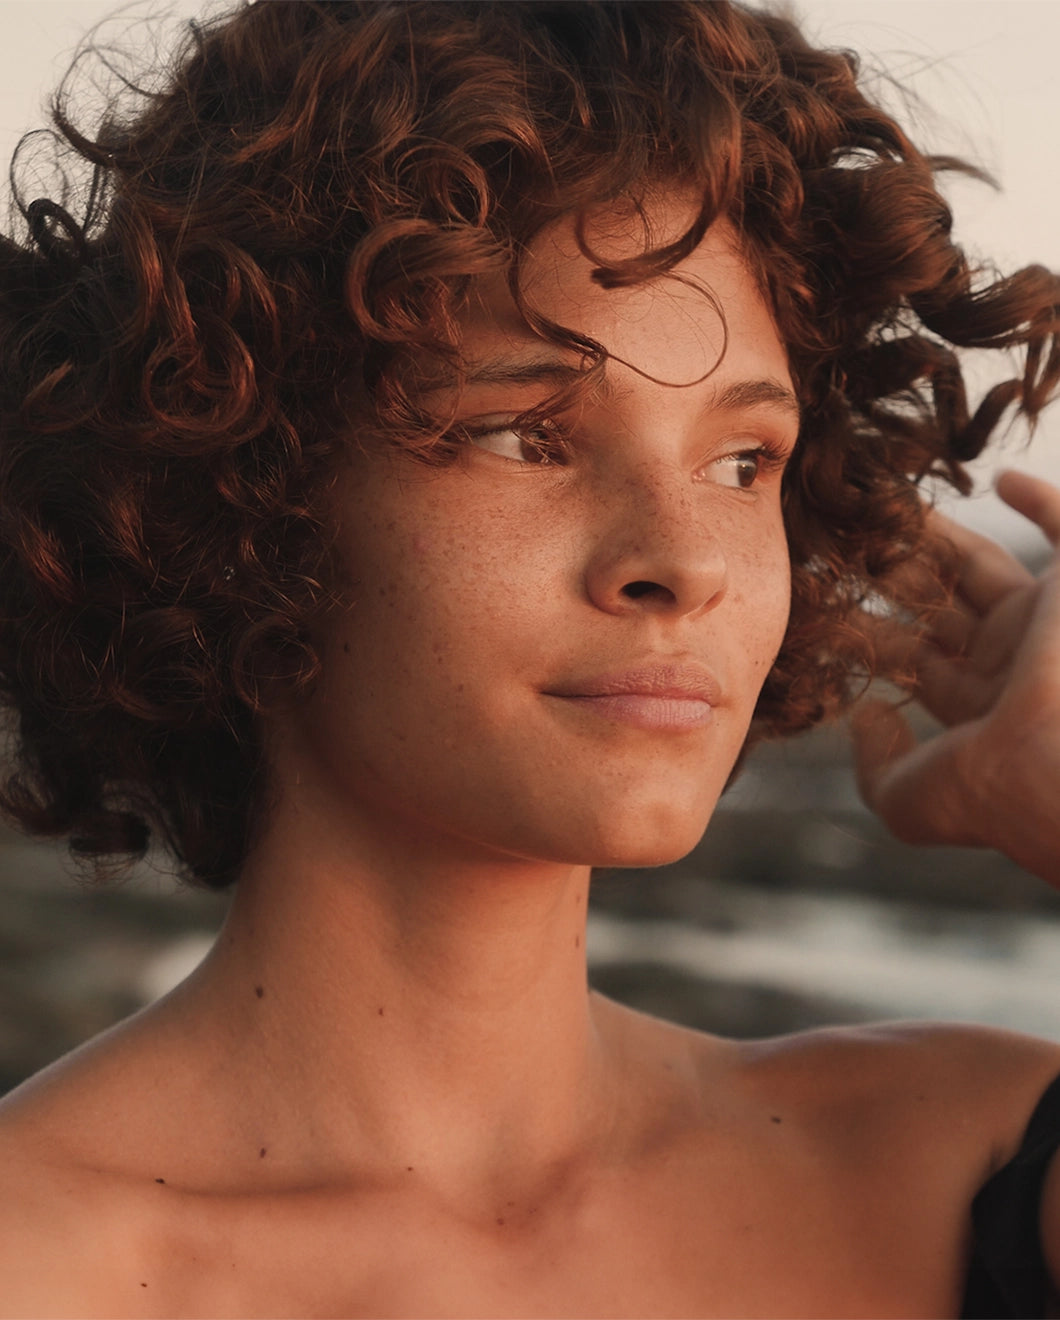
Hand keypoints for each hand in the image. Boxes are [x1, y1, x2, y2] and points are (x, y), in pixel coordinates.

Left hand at [851, 469, 1059, 883]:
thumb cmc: (993, 786)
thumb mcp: (909, 801)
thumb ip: (875, 769)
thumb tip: (863, 717)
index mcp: (978, 708)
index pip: (911, 658)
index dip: (865, 630)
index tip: (821, 600)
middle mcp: (1012, 663)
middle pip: (937, 604)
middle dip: (891, 573)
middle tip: (844, 540)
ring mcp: (1045, 624)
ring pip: (979, 565)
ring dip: (934, 535)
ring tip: (883, 506)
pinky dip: (1040, 499)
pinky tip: (1000, 478)